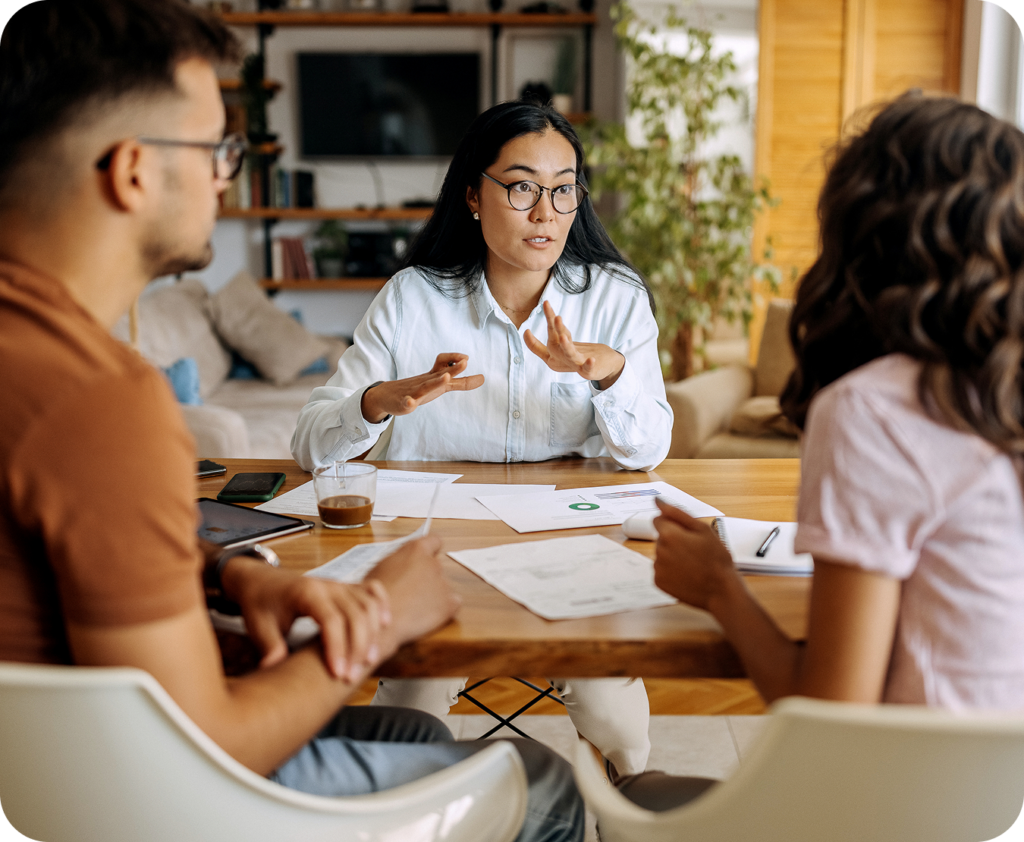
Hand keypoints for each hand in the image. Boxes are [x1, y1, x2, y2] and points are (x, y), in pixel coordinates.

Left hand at [220, 558, 390, 682]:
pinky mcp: (345, 586)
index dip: (337, 648)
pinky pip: (372, 590)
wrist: (260, 581)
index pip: (331, 620)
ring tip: (369, 661)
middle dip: (358, 647)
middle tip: (351, 677)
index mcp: (306, 592)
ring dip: (373, 632)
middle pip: (355, 614)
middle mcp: (327, 585)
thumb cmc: (260, 604)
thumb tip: (274, 670)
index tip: (337, 674)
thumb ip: (269, 647)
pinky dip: (382, 605)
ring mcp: (339, 584)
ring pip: (368, 604)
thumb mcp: (258, 626)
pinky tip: (385, 625)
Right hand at [360, 354, 484, 423]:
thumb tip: (483, 378)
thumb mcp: (441, 384)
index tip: (467, 358)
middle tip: (466, 361)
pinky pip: (407, 402)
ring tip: (446, 377)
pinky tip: (410, 403)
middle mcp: (426, 381)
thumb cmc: (419, 388)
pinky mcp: (404, 403)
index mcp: (434, 377)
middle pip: (440, 373)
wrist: (388, 395)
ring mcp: (414, 391)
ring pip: (426, 386)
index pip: (445, 364)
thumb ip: (462, 382)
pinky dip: (409, 402)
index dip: (456, 360)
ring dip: (436, 381)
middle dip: (453, 367)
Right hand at [365, 535, 460, 651]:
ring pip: (442, 586)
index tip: (429, 556)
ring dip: (433, 594)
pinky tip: (426, 615)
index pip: (434, 541)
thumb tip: (402, 565)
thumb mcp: (380, 567)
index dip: (432, 549)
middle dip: (426, 577)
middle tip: (411, 591)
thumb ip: (398, 561)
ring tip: (413, 606)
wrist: (380, 621)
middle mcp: (433, 563)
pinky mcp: (450, 603)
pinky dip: (443, 609)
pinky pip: (452, 603)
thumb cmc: (373, 595)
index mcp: (416, 550)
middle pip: (436, 567)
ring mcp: (443, 583)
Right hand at [524, 301, 624, 388]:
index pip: (540, 347)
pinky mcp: (588, 370)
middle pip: (555, 344)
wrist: (601, 365)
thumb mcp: (560, 345)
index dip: (531, 341)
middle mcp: (562, 359)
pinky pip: (588, 368)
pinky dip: (589, 364)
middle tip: (555, 316)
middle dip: (555, 329)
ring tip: (563, 336)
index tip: (526, 330)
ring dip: (566, 345)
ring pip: (570, 354)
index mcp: (553, 356)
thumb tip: (526, 331)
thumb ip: (551, 333)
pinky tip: (591, 360)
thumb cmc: (577, 355)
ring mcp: (575, 364)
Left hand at [652, 498, 738, 612]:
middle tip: (695, 551)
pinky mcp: (658, 582)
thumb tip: (657, 500)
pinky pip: (661, 570)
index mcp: (669, 535)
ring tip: (693, 564)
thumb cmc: (716, 559)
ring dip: (672, 556)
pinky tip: (687, 574)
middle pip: (661, 538)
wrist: (721, 590)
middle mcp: (659, 551)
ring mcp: (658, 568)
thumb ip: (676, 513)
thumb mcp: (702, 529)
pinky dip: (671, 571)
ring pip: (661, 554)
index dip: (673, 525)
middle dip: (674, 540)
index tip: (687, 534)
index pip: (658, 520)